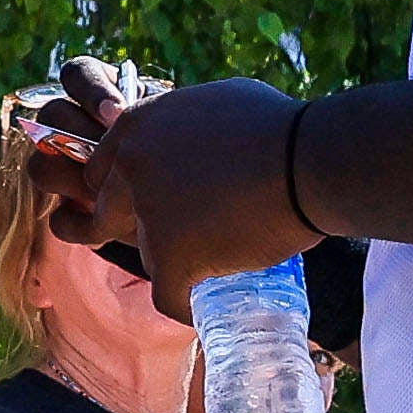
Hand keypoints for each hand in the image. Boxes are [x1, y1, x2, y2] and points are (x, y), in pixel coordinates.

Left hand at [43, 61, 308, 316]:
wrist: (308, 162)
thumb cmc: (280, 128)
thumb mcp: (214, 105)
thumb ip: (183, 124)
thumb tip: (186, 141)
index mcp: (137, 127)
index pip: (104, 170)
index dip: (129, 192)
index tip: (155, 206)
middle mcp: (131, 167)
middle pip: (107, 214)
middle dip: (137, 229)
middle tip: (174, 241)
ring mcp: (147, 213)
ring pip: (145, 254)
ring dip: (174, 263)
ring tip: (215, 264)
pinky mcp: (170, 255)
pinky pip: (166, 295)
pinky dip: (185, 305)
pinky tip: (203, 307)